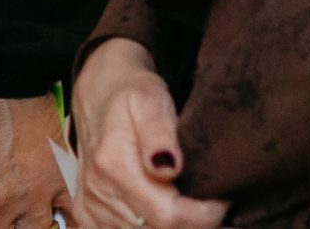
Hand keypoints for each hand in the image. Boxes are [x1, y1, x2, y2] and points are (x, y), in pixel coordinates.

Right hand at [71, 41, 227, 228]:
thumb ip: (159, 133)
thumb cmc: (132, 95)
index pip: (170, 217)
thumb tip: (167, 168)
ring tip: (183, 197)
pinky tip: (159, 207)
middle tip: (205, 195)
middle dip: (192, 221)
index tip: (221, 195)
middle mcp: (98, 192)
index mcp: (113, 164)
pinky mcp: (88, 217)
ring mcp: (91, 207)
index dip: (205, 215)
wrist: (97, 96)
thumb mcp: (150, 98)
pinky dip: (148, 226)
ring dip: (172, 224)